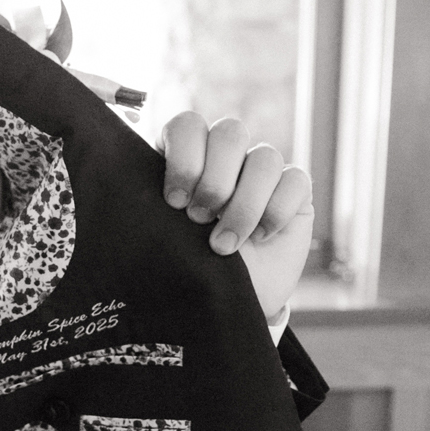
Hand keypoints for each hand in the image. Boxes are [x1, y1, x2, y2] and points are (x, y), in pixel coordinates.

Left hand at [158, 112, 312, 322]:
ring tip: (225, 245)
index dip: (184, 158)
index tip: (174, 201)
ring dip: (244, 204)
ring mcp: (263, 171)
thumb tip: (134, 192)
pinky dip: (275, 212)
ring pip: (265, 157)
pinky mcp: (294, 191)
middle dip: (214, 181)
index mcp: (188, 156)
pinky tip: (260, 237)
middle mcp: (226, 156)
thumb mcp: (162, 238)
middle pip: (230, 132)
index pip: (189, 126)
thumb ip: (153, 209)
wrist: (223, 304)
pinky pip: (294, 181)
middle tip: (199, 220)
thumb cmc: (186, 269)